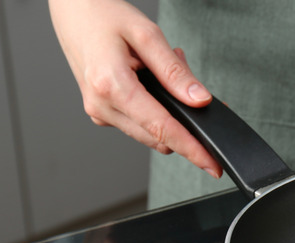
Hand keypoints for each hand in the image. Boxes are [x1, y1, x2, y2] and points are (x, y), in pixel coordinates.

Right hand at [49, 0, 221, 177]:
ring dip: (169, 112)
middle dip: (184, 120)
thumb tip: (199, 101)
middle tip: (191, 85)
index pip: (161, 129)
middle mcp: (101, 105)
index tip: (212, 164)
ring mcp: (99, 112)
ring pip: (150, 132)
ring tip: (163, 71)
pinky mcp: (102, 112)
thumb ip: (175, 72)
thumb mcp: (147, 35)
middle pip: (158, 137)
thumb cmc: (103, 16)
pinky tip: (152, 81)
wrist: (73, 10)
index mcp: (111, 85)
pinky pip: (139, 123)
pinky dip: (155, 108)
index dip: (192, 148)